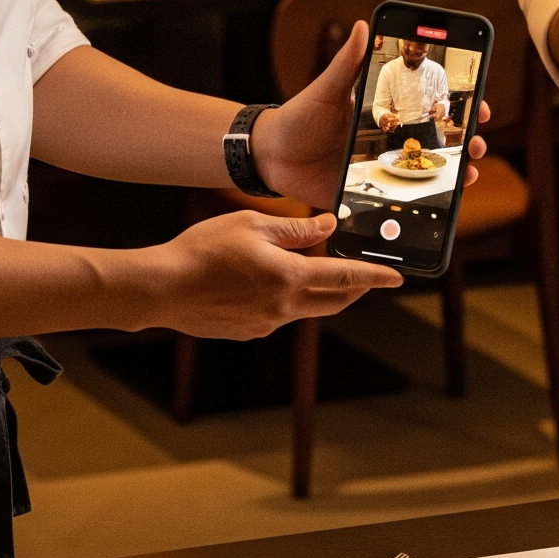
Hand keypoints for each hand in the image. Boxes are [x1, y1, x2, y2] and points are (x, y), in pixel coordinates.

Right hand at [140, 208, 402, 336]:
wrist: (160, 289)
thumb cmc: (202, 250)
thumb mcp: (252, 225)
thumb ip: (295, 228)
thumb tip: (327, 226)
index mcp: (289, 277)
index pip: (345, 278)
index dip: (375, 277)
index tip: (398, 278)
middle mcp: (283, 307)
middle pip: (334, 302)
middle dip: (355, 291)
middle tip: (367, 278)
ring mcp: (265, 324)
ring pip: (306, 310)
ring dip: (320, 294)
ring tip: (316, 271)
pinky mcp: (247, 332)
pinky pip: (280, 316)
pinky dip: (289, 300)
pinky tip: (272, 284)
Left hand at [252, 21, 488, 204]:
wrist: (268, 157)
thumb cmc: (297, 118)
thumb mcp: (325, 90)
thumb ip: (346, 63)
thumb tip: (363, 26)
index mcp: (383, 113)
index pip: (429, 107)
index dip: (459, 107)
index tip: (481, 105)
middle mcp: (388, 140)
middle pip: (439, 142)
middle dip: (467, 142)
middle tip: (479, 141)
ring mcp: (381, 168)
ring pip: (427, 172)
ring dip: (455, 173)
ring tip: (470, 173)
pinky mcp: (368, 194)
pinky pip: (400, 201)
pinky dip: (424, 202)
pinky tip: (442, 202)